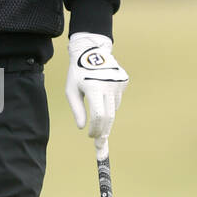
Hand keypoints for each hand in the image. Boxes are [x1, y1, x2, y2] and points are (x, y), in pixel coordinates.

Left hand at [64, 32, 127, 156]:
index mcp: (93, 87)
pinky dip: (110, 101)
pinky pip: (117, 99)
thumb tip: (83, 127)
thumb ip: (77, 110)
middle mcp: (108, 85)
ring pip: (113, 108)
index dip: (95, 129)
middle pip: (109, 116)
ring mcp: (118, 83)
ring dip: (105, 113)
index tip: (91, 137)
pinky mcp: (124, 81)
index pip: (98, 115)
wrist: (91, 50)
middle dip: (104, 131)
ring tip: (95, 99)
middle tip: (100, 145)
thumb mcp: (71, 91)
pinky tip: (103, 89)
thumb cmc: (77, 72)